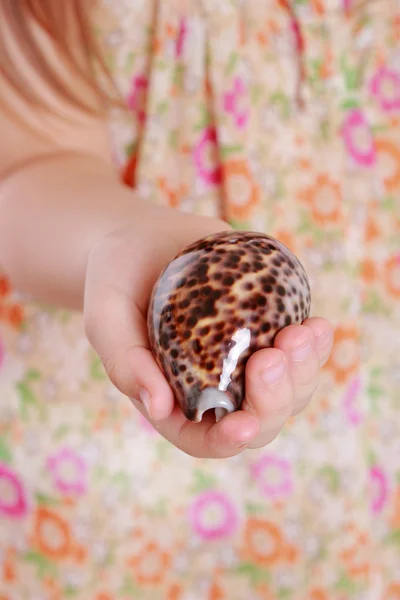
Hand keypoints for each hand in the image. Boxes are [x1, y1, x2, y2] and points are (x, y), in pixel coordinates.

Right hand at [84, 202, 332, 457]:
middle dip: (275, 399)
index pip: (205, 438)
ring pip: (289, 391)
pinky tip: (317, 325)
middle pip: (258, 419)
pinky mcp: (265, 330)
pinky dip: (315, 346)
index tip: (243, 424)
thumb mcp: (106, 316)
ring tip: (304, 332)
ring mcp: (244, 360)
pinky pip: (299, 353)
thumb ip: (124, 361)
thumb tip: (160, 407)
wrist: (143, 240)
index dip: (227, 440)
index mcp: (174, 398)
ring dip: (304, 371)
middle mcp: (215, 386)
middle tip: (274, 355)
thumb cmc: (116, 279)